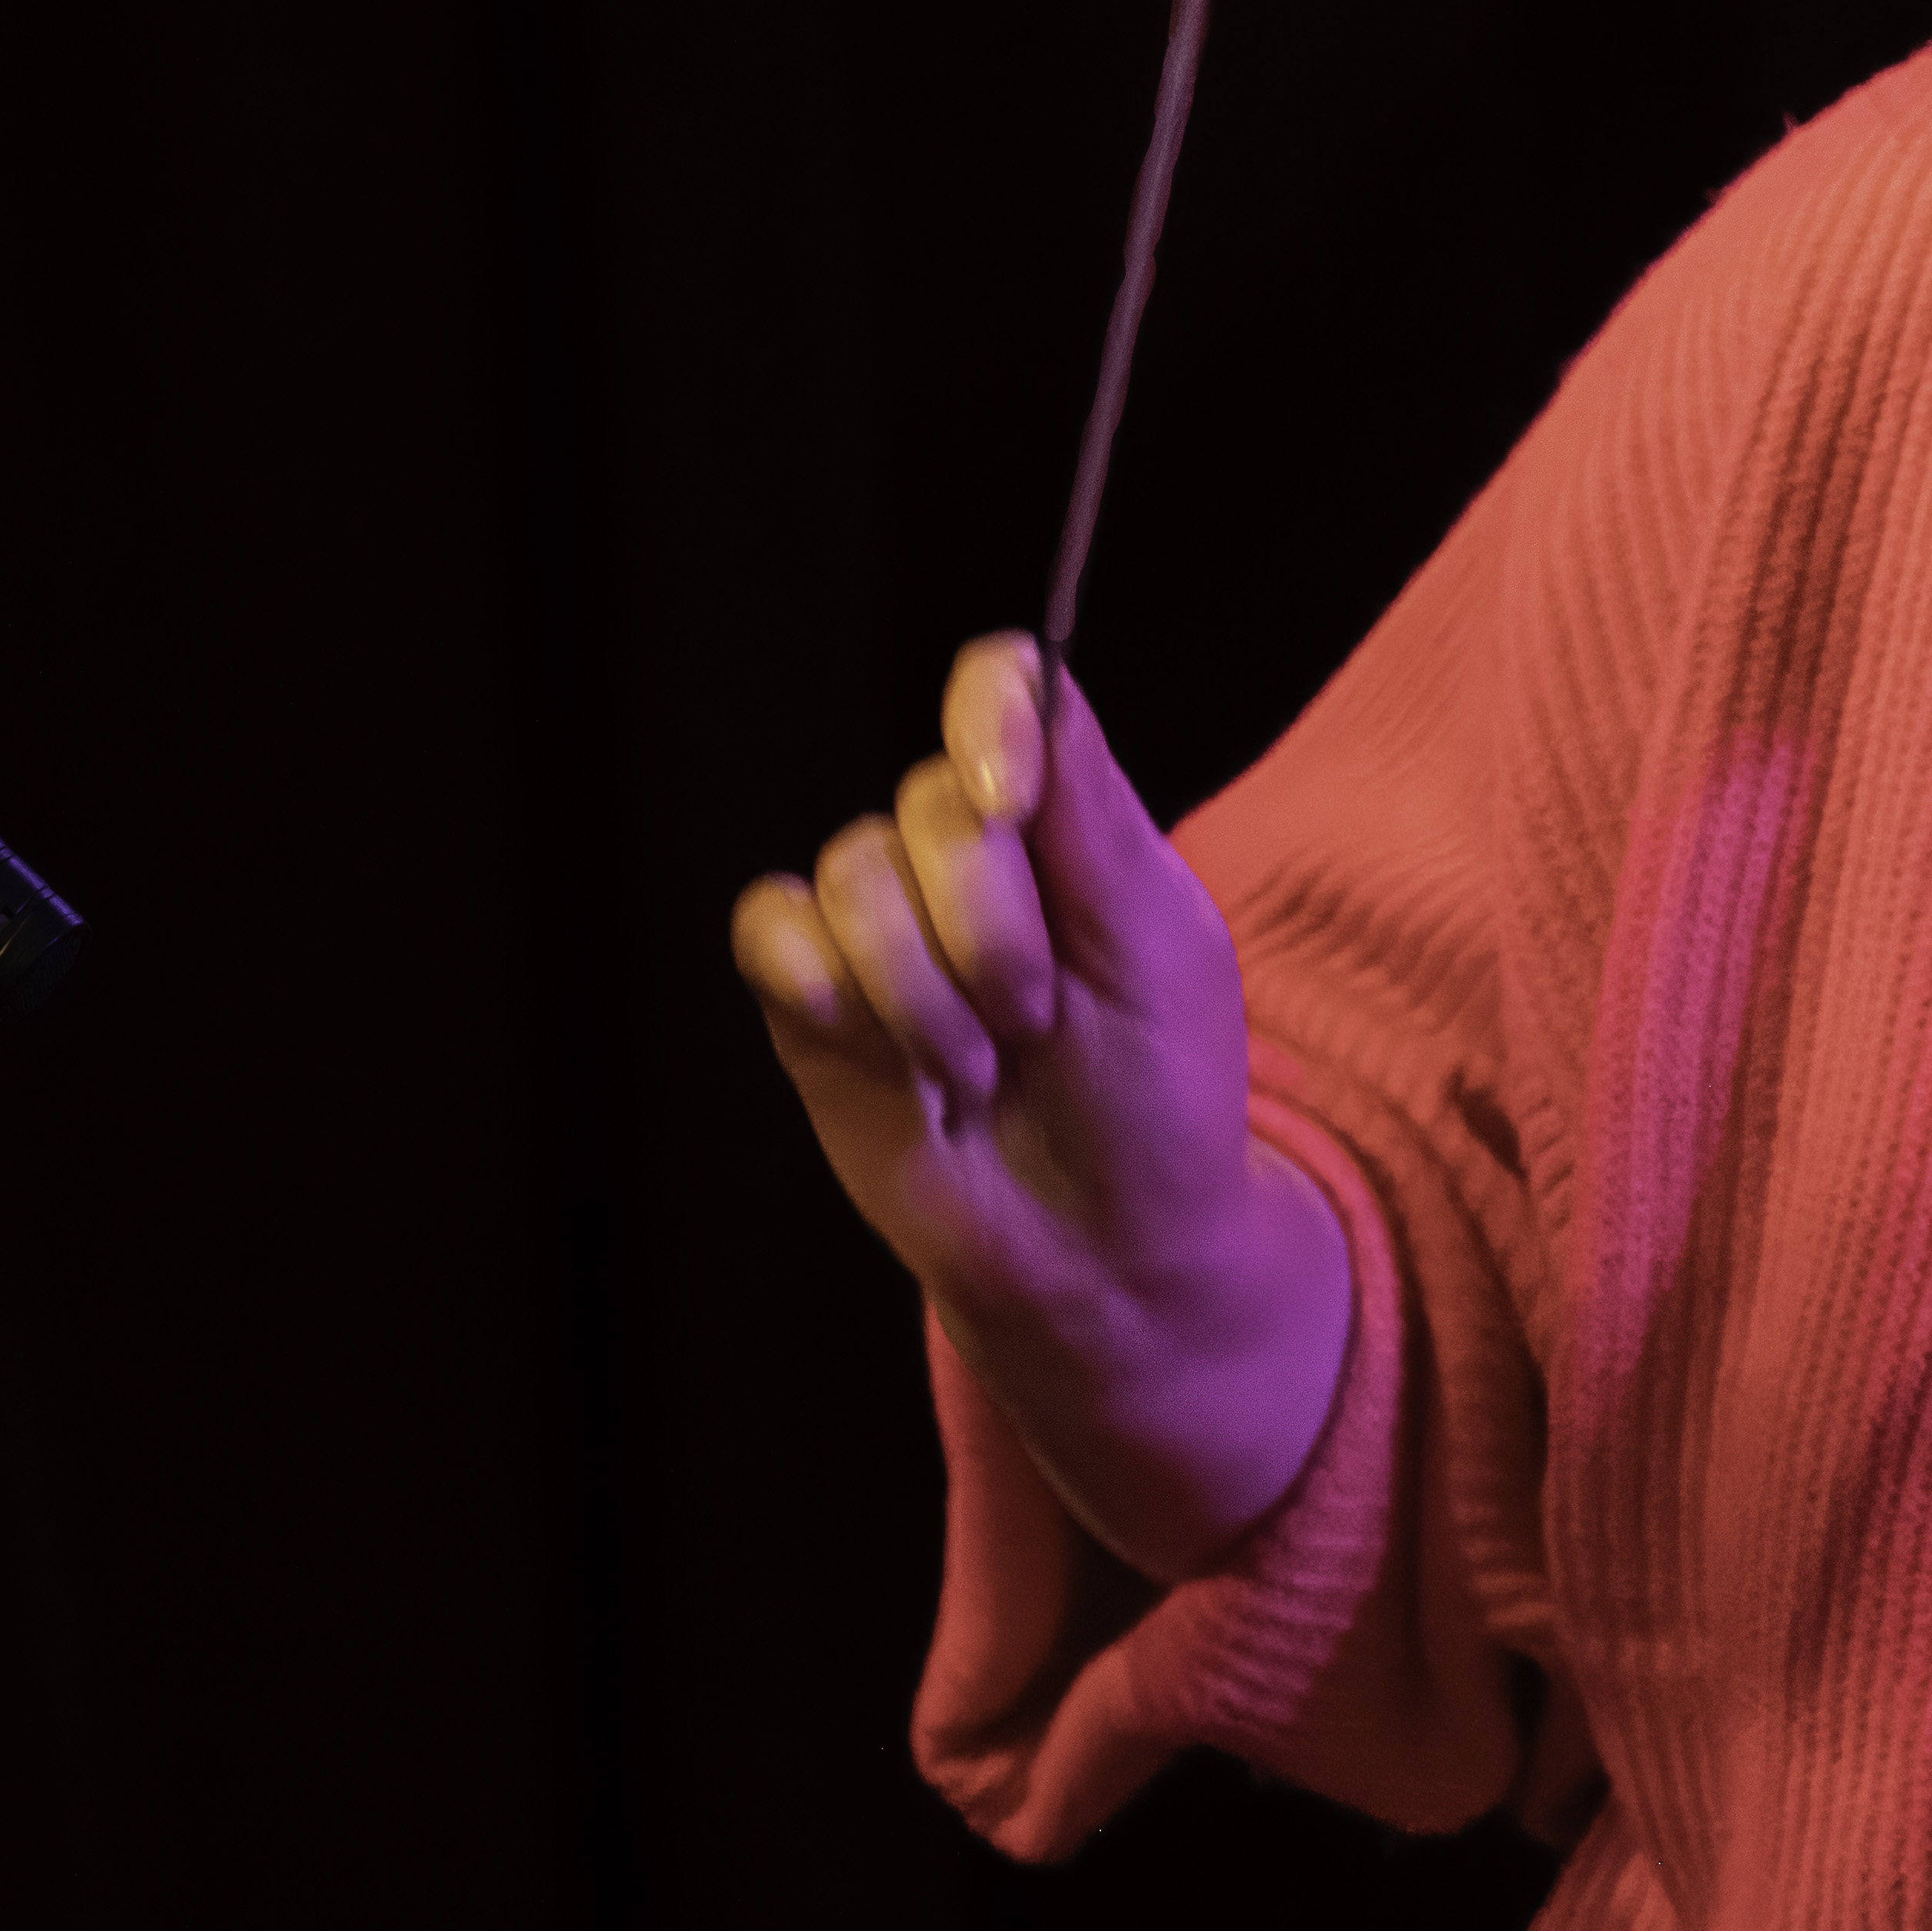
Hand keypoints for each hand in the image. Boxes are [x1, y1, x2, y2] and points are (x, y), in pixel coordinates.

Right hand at [730, 633, 1347, 1567]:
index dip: (991, 721)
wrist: (1103, 1253)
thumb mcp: (1159, 946)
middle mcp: (964, 855)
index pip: (1006, 689)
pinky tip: (883, 1056)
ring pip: (851, 874)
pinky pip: (772, 928)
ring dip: (924, 993)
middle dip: (990, 927)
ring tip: (979, 1069)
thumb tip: (1031, 677)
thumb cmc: (1159, 1099)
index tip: (1012, 801)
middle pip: (930, 803)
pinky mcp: (813, 997)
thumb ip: (1088, 811)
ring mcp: (882, 924)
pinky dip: (822, 985)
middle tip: (1038, 1021)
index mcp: (1064, 822)